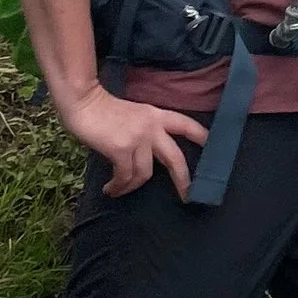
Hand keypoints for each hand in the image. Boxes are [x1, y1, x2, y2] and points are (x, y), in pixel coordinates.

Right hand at [65, 89, 209, 202]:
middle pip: (175, 158)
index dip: (201, 137)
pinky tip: (110, 189)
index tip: (213, 149)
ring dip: (131, 187)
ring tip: (119, 190)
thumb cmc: (104, 110)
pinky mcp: (121, 149)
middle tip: (187, 195)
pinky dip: (118, 187)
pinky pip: (125, 177)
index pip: (186, 125)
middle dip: (183, 179)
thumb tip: (146, 157)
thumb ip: (146, 132)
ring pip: (145, 174)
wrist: (84, 102)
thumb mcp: (134, 115)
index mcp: (157, 115)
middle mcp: (152, 127)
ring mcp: (138, 138)